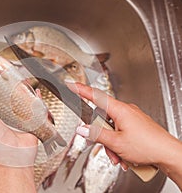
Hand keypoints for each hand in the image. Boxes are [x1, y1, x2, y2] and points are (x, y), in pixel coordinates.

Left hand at [0, 80, 37, 166]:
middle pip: (8, 97)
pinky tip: (36, 93)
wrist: (14, 158)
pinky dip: (38, 99)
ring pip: (22, 100)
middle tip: (8, 73)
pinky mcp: (32, 121)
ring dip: (23, 91)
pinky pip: (36, 108)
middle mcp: (6, 116)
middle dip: (8, 86)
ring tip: (22, 80)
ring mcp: (20, 118)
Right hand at [67, 83, 181, 172]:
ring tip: (119, 156)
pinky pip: (120, 132)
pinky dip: (119, 145)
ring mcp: (132, 118)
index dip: (82, 90)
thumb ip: (96, 135)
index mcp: (120, 110)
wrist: (168, 154)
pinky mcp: (136, 126)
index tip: (72, 85)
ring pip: (112, 129)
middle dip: (102, 137)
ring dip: (112, 145)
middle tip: (107, 147)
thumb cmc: (148, 146)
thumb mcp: (116, 142)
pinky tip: (124, 155)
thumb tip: (82, 129)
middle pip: (103, 120)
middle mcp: (126, 111)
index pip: (96, 96)